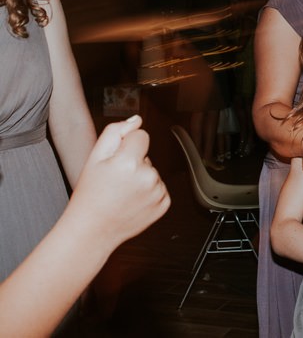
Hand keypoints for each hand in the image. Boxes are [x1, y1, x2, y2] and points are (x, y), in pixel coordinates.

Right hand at [68, 116, 169, 247]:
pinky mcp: (164, 204)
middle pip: (146, 156)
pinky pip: (159, 187)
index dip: (126, 145)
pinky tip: (132, 201)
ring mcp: (158, 192)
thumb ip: (115, 132)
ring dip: (141, 178)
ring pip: (153, 172)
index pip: (141, 135)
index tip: (115, 160)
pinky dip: (148, 192)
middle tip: (114, 182)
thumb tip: (137, 120)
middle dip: (133, 163)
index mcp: (129, 162)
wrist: (92, 230)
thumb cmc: (91, 193)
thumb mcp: (95, 158)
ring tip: (122, 193)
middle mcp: (147, 177)